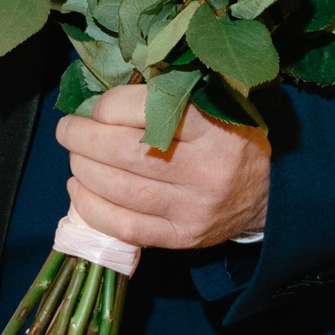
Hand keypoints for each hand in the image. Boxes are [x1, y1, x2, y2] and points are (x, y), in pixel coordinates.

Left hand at [57, 84, 270, 251]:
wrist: (267, 193)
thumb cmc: (228, 138)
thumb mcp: (214, 105)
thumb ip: (168, 98)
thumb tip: (102, 97)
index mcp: (214, 127)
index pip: (149, 110)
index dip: (110, 107)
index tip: (96, 107)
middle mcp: (206, 170)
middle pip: (125, 153)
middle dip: (83, 138)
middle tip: (67, 130)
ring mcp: (193, 208)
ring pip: (120, 190)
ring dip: (83, 170)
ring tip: (73, 157)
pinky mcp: (183, 237)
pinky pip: (126, 226)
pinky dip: (92, 208)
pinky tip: (79, 190)